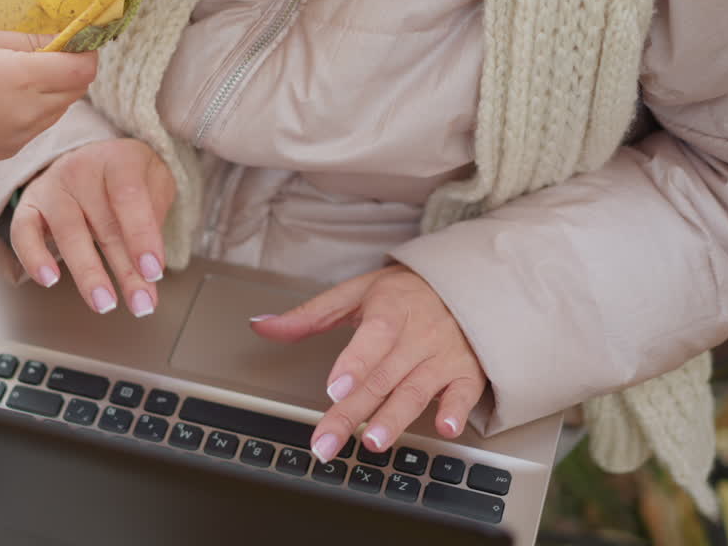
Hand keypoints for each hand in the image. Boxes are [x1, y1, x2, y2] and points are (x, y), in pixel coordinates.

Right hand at [0, 28, 96, 166]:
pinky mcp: (10, 149)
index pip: (84, 69)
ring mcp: (21, 135)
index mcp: (25, 78)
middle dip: (71, 71)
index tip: (75, 42)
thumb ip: (28, 40)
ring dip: (54, 92)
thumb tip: (61, 38)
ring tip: (20, 77)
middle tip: (48, 54)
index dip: (86, 53)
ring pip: (59, 110)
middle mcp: (30, 112)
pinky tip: (3, 100)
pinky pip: (37, 127)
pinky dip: (33, 112)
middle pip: (77, 91)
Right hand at [10, 138, 173, 316]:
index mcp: (119, 159)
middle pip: (103, 222)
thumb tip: (149, 275)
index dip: (142, 235)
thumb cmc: (130, 178)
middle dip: (124, 270)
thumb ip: (155, 225)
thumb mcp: (156, 186)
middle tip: (140, 304)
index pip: (129, 195)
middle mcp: (82, 169)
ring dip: (87, 273)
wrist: (95, 158)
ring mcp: (52, 186)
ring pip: (68, 231)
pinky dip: (33, 257)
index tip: (154, 272)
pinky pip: (23, 232)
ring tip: (104, 303)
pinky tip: (49, 280)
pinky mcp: (29, 205)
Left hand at [251, 265, 486, 461]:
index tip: (335, 389)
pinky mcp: (466, 373)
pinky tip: (445, 428)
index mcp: (389, 310)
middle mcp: (417, 335)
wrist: (464, 283)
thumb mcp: (354, 293)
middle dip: (353, 413)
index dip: (355, 363)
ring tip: (374, 442)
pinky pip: (463, 394)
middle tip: (327, 442)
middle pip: (382, 377)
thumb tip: (261, 326)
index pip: (373, 337)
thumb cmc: (403, 292)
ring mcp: (443, 356)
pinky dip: (456, 411)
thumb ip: (308, 315)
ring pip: (417, 391)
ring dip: (396, 418)